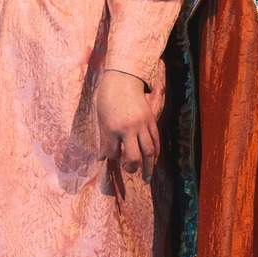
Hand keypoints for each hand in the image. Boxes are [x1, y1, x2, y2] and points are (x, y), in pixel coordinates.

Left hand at [95, 70, 159, 188]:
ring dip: (149, 166)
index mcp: (113, 128)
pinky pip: (156, 140)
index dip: (112, 157)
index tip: (112, 157)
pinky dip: (156, 152)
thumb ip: (104, 139)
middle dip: (132, 168)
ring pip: (149, 151)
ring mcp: (142, 125)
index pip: (113, 152)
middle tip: (130, 171)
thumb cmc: (108, 98)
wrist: (123, 79)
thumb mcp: (101, 118)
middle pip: (134, 156)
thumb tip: (102, 158)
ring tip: (147, 177)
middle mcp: (129, 128)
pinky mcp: (151, 120)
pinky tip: (154, 160)